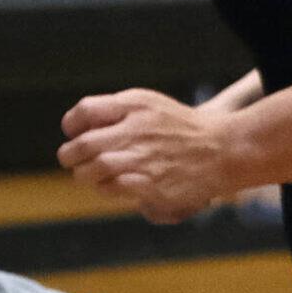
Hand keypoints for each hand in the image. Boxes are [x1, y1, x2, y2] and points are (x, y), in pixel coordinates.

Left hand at [58, 87, 244, 220]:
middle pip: (82, 144)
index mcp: (134, 105)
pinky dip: (105, 188)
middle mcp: (137, 129)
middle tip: (71, 160)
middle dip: (70, 155)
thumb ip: (115, 110)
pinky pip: (112, 187)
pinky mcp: (151, 183)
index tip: (73, 133)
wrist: (221, 150)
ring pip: (94, 169)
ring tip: (90, 174)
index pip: (85, 110)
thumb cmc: (179, 129)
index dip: (71, 124)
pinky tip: (111, 185)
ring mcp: (143, 158)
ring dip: (85, 174)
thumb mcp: (149, 105)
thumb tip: (77, 127)